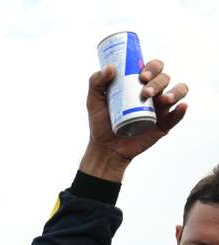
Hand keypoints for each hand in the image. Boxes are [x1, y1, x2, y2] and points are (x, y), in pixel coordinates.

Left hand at [80, 59, 187, 181]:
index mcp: (139, 83)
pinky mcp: (165, 124)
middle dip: (158, 82)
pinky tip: (181, 106)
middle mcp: (154, 92)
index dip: (152, 67)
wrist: (105, 147)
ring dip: (174, 92)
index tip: (142, 76)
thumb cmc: (100, 122)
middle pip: (164, 78)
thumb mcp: (94, 101)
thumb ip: (95, 82)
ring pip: (178, 91)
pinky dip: (181, 110)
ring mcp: (161, 107)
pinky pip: (178, 115)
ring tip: (162, 100)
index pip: (153, 67)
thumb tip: (110, 67)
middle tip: (145, 92)